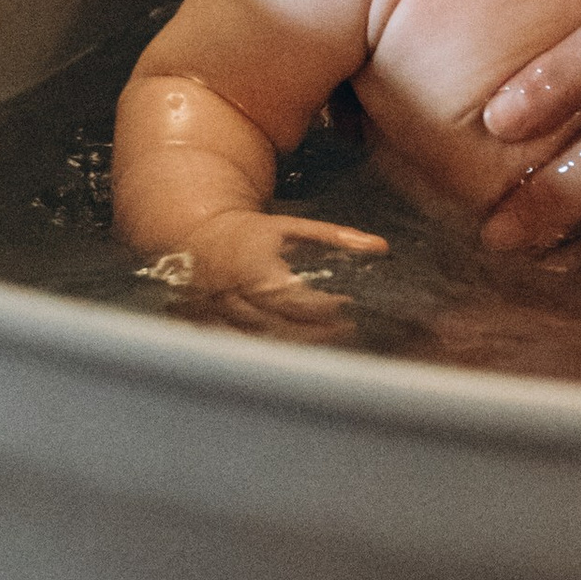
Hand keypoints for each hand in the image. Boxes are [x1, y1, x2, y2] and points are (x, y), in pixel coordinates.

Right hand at [142, 208, 386, 334]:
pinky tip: (295, 351)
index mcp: (254, 268)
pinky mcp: (212, 328)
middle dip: (316, 332)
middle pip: (280, 327)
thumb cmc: (252, 232)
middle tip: (346, 330)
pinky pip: (244, 350)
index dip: (322, 307)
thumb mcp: (292, 226)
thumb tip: (381, 246)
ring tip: (326, 342)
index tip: (347, 304)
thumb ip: (335, 236)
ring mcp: (221, 315)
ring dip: (296, 346)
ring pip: (262, 343)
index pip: (292, 298)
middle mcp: (234, 294)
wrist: (198, 235)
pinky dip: (269, 353)